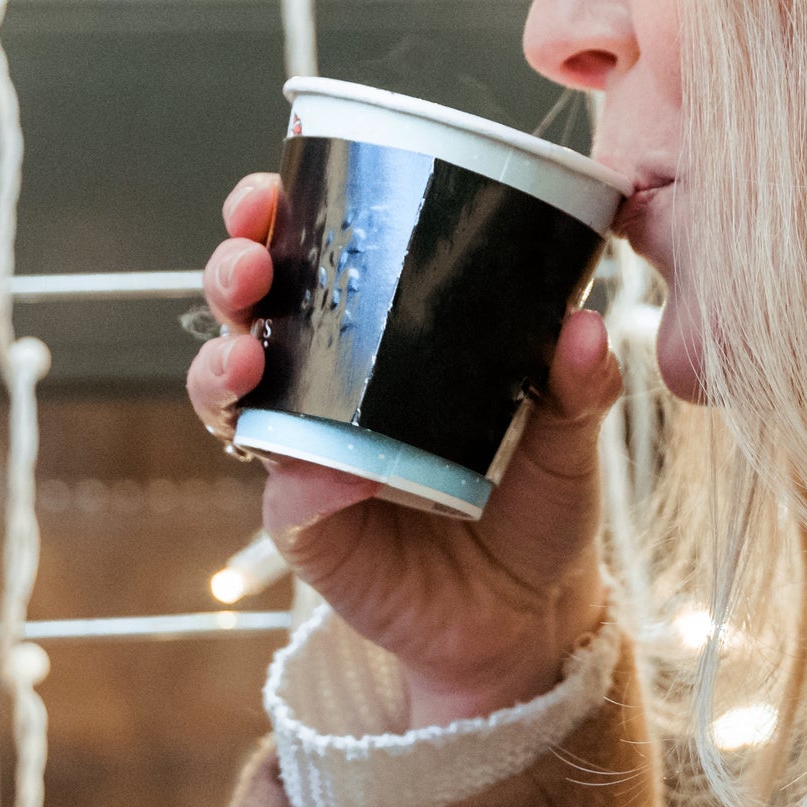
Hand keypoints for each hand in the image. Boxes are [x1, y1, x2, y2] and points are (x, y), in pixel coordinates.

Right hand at [186, 171, 617, 728]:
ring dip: (221, 369)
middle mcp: (322, 390)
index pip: (307, 261)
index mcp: (372, 341)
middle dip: (231, 275)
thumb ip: (578, 385)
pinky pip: (286, 496)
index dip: (272, 221)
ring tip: (247, 361)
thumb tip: (586, 324)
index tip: (268, 191)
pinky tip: (328, 473)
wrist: (527, 614)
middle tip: (251, 265)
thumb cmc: (536, 506)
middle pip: (247, 314)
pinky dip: (299, 480)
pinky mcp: (308, 529)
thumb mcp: (569, 437)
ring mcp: (304, 456)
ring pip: (228, 399)